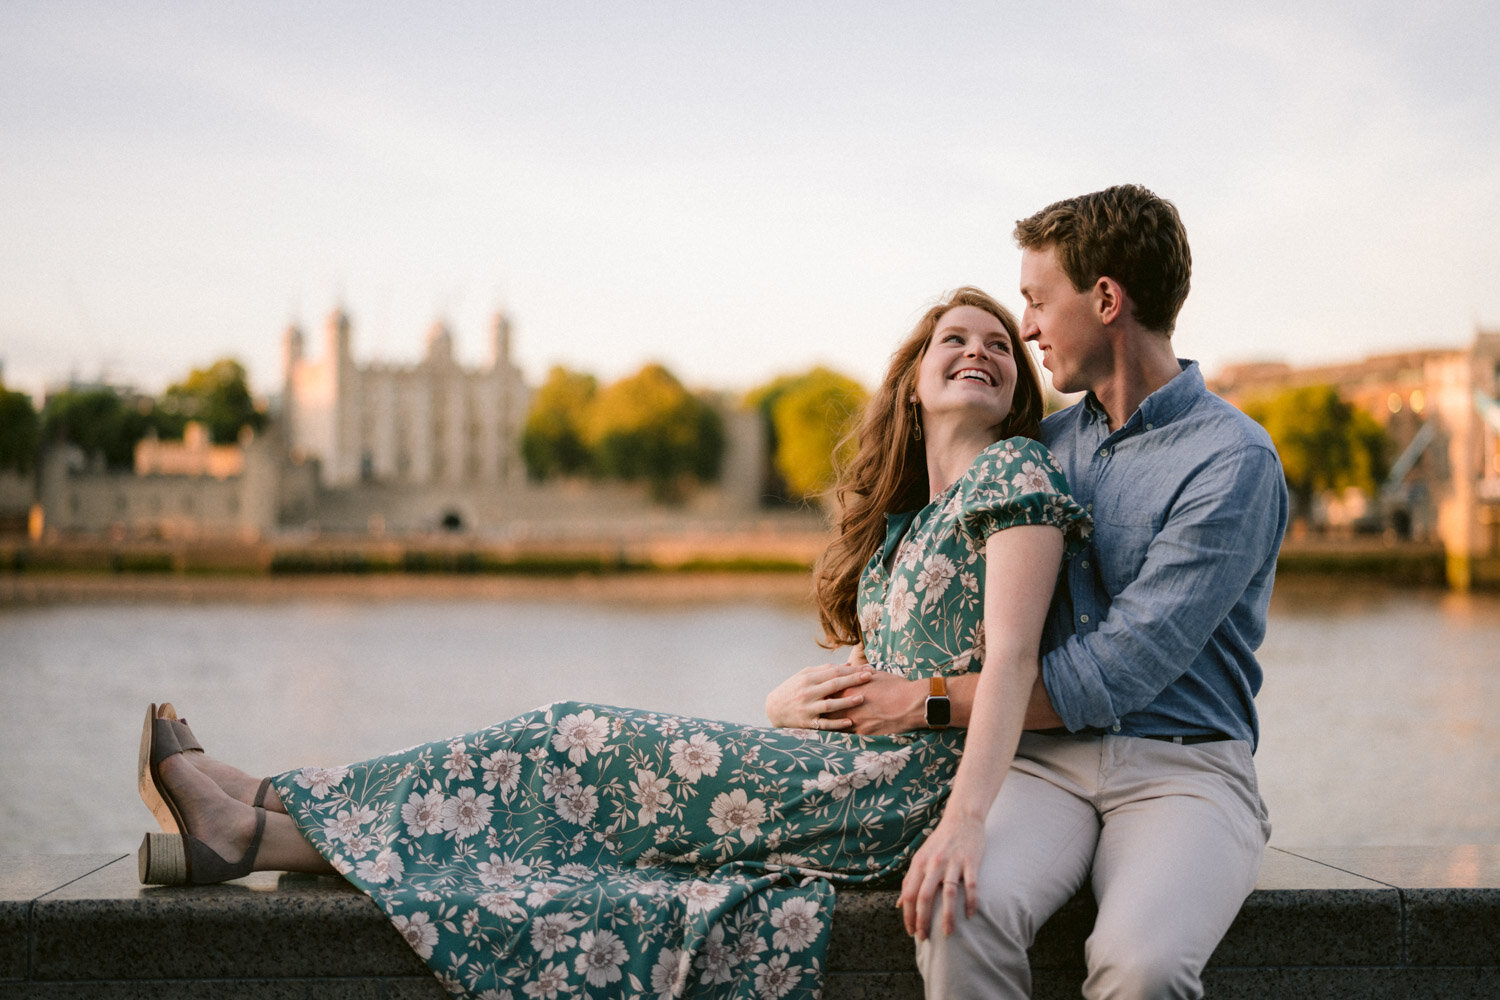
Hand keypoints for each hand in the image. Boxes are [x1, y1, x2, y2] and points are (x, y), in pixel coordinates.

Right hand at [765, 657, 872, 729]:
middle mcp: (807, 692)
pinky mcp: (807, 723)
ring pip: (829, 705)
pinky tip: (850, 722)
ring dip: (846, 702)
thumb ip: (826, 670)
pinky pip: (824, 724)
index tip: (869, 669)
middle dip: (853, 680)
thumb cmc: (793, 689)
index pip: (834, 671)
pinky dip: (837, 723)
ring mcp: (807, 708)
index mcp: (808, 678)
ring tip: (862, 698)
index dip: (852, 670)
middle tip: (870, 677)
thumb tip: (849, 664)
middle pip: (834, 684)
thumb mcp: (805, 675)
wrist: (774, 709)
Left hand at [824, 671, 922, 735]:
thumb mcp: (876, 675)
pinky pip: (845, 734)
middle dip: (820, 708)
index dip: (822, 692)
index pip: (828, 690)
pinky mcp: (862, 733)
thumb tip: (854, 670)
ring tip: (819, 723)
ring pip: (833, 723)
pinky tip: (835, 734)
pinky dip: (839, 733)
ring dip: (826, 723)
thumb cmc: (896, 686)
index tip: (817, 693)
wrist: (911, 704)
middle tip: (813, 710)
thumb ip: (860, 674)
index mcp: (850, 688)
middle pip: (826, 708)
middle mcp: (848, 704)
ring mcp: (854, 720)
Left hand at [898, 810, 985, 940]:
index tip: (911, 932)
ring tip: (948, 934)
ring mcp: (953, 863)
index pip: (908, 894)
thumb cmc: (940, 842)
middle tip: (924, 938)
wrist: (962, 819)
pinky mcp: (971, 862)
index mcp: (919, 863)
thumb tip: (898, 904)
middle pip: (924, 896)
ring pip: (948, 894)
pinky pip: (971, 886)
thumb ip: (910, 880)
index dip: (908, 915)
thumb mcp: (920, 858)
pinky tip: (970, 915)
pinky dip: (970, 902)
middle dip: (922, 920)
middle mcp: (933, 863)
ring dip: (947, 916)